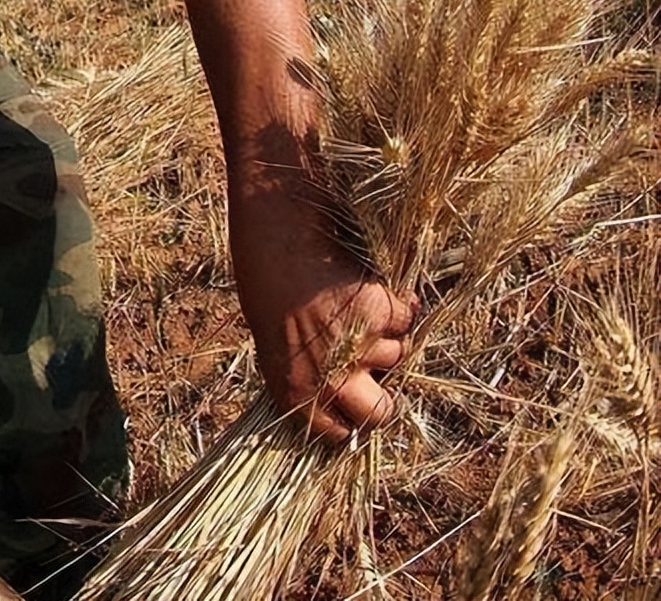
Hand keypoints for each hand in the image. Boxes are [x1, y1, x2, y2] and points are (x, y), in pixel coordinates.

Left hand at [232, 192, 417, 443]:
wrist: (277, 240)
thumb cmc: (266, 285)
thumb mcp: (274, 342)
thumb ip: (306, 371)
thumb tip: (345, 388)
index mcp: (294, 392)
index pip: (338, 433)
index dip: (350, 418)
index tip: (355, 404)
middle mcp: (330, 378)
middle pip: (379, 414)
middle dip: (384, 401)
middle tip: (378, 375)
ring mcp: (359, 347)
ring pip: (397, 357)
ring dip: (387, 338)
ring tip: (358, 308)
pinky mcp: (381, 313)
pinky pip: (406, 319)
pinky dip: (399, 304)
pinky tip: (373, 287)